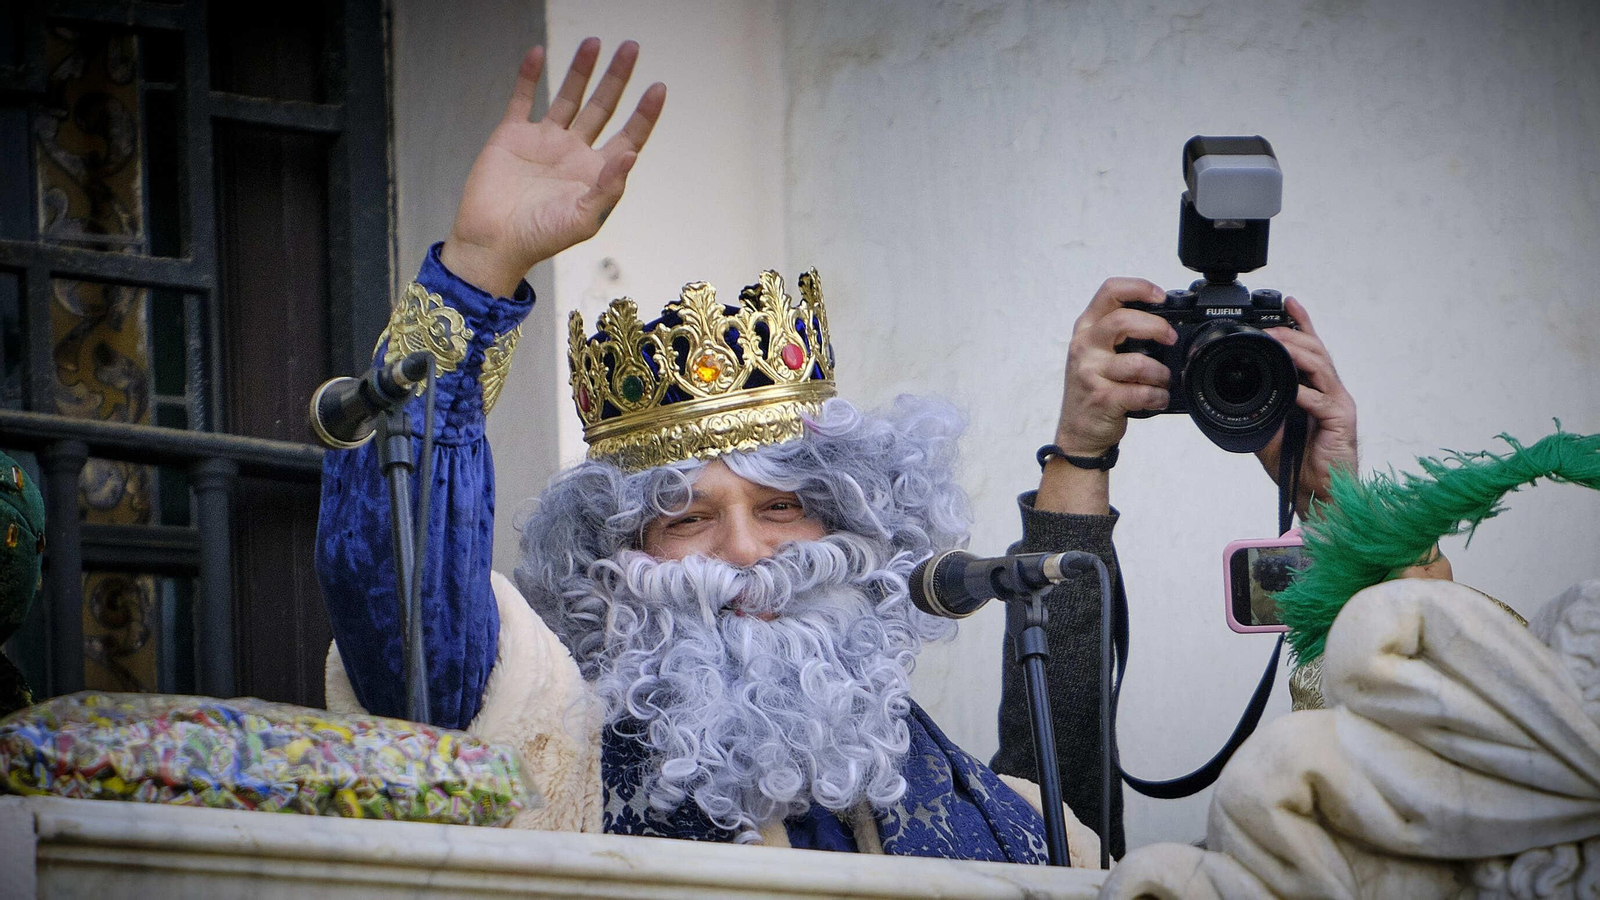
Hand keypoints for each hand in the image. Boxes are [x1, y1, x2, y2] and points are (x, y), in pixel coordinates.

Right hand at [440, 39, 665, 296]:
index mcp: (595, 173)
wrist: (492, 242)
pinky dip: (529, 76)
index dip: (645, 114)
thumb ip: (609, 186)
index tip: (658, 87)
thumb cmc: (541, 238)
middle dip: (617, 79)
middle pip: (602, 107)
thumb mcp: (584, 218)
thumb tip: (631, 153)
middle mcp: (573, 153)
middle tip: (631, 47)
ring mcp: (544, 141)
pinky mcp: (512, 136)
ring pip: (568, 97)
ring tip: (594, 42)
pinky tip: (537, 53)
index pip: (629, 136)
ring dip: (580, 70)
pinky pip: (523, 99)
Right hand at [1052, 278, 1175, 455]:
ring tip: (1162, 381)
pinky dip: (1157, 396)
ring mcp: (1090, 372)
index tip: (1161, 297)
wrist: (1078, 431)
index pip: (1110, 292)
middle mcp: (1084, 346)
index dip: (1139, 288)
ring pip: (1138, 362)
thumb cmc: (1094, 388)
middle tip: (1170, 338)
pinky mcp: (1102, 398)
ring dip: (1160, 373)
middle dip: (1156, 327)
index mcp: (1086, 328)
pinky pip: (1141, 392)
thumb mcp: (1097, 353)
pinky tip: (1156, 399)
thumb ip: (1120, 334)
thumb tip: (1165, 323)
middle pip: (1122, 320)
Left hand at [1255, 297, 1357, 515]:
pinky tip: (1290, 389)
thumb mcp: (1271, 429)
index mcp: (1315, 390)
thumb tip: (1237, 393)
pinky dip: (1303, 392)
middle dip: (1293, 334)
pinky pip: (1320, 400)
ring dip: (1297, 353)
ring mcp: (1338, 404)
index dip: (1301, 323)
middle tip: (1270, 328)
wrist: (1317, 493)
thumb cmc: (1299, 463)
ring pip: (1321, 367)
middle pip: (1316, 351)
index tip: (1287, 301)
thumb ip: (1262, 407)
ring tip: (1277, 344)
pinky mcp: (1341, 421)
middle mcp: (1330, 392)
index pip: (1310, 349)